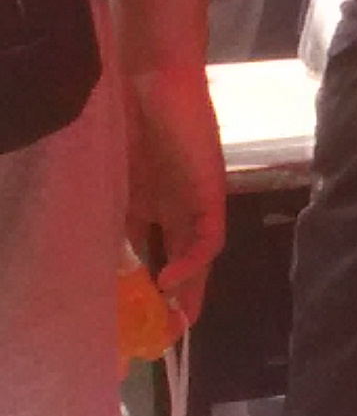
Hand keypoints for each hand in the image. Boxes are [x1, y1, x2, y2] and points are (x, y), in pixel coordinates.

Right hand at [121, 57, 225, 330]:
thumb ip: (112, 213)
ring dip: (188, 290)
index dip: (152, 289)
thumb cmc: (129, 117)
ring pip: (200, 257)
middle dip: (176, 302)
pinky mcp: (209, 192)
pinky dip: (191, 262)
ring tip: (171, 320)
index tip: (137, 320)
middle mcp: (181, 208)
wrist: (154, 77)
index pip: (159, 255)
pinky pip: (208, 237)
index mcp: (156, 205)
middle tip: (162, 338)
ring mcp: (197, 201)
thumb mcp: (114, 178)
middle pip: (185, 264)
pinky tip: (169, 279)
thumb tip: (89, 252)